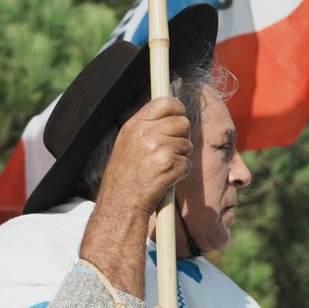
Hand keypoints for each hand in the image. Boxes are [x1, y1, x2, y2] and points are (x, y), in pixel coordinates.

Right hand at [95, 97, 192, 216]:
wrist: (120, 204)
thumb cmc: (124, 178)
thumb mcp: (127, 144)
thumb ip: (146, 127)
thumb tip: (171, 115)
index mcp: (135, 125)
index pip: (165, 102)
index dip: (178, 109)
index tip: (179, 116)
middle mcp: (146, 133)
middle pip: (183, 123)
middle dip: (182, 136)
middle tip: (170, 151)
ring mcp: (158, 148)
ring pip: (187, 144)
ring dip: (180, 157)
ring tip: (162, 168)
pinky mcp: (169, 165)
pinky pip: (187, 163)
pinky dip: (180, 173)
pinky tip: (165, 179)